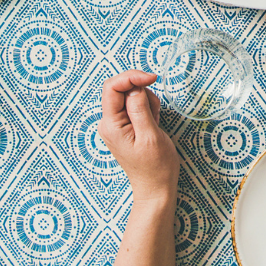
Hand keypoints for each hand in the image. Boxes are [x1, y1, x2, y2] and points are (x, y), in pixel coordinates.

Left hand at [99, 70, 180, 201]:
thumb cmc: (156, 168)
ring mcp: (116, 125)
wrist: (156, 188)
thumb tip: (135, 88)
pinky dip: (148, 109)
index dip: (132, 77)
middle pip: (121, 89)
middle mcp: (109, 123)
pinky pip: (135, 107)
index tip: (152, 78)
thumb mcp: (150, 136)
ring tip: (156, 122)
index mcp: (111, 125)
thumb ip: (140, 109)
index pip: (113, 87)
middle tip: (156, 110)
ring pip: (130, 96)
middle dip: (142, 92)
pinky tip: (154, 123)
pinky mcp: (126, 127)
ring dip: (147, 102)